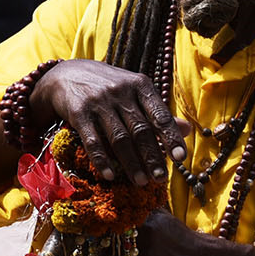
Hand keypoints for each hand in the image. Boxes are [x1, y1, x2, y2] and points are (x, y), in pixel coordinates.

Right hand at [30, 60, 186, 186]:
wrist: (66, 74)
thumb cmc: (108, 86)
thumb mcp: (135, 91)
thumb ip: (158, 111)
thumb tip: (188, 129)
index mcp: (140, 85)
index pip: (160, 114)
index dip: (171, 137)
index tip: (180, 159)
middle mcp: (121, 92)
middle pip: (141, 130)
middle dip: (152, 157)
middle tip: (160, 178)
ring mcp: (99, 102)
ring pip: (119, 138)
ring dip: (131, 163)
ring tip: (141, 182)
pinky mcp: (79, 113)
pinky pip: (92, 141)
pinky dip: (102, 160)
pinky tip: (110, 176)